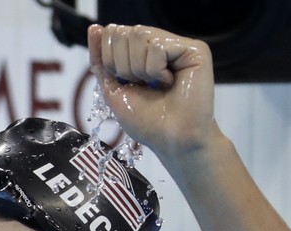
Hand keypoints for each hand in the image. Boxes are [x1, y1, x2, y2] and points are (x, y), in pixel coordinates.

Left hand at [88, 24, 217, 162]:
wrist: (172, 141)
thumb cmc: (147, 122)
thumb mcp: (113, 90)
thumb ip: (101, 60)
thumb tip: (95, 28)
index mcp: (142, 52)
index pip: (113, 34)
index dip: (109, 59)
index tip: (126, 83)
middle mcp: (161, 44)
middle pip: (123, 32)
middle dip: (122, 66)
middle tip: (142, 86)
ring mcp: (178, 45)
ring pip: (139, 35)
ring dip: (138, 69)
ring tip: (156, 86)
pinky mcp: (195, 50)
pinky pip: (157, 46)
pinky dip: (155, 70)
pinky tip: (170, 83)